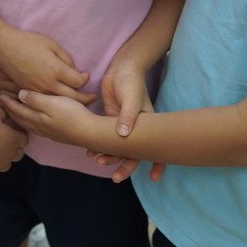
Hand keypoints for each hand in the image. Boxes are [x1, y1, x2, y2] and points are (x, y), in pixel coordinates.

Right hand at [0, 28, 94, 103]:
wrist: (4, 48)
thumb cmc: (28, 42)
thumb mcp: (51, 44)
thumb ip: (66, 58)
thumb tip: (73, 70)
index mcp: (56, 70)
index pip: (78, 81)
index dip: (85, 79)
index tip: (85, 75)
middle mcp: (48, 84)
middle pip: (72, 97)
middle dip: (85, 98)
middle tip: (92, 97)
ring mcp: (38, 90)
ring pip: (59, 103)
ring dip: (71, 103)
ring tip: (79, 103)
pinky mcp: (30, 93)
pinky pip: (46, 103)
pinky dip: (55, 104)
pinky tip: (60, 103)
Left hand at [0, 89, 98, 145]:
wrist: (90, 132)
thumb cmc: (72, 115)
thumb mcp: (52, 102)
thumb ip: (35, 99)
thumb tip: (19, 95)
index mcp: (36, 118)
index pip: (17, 110)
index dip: (8, 102)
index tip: (0, 95)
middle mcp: (39, 127)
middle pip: (21, 118)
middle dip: (11, 110)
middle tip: (4, 102)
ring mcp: (48, 132)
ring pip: (28, 123)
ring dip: (20, 116)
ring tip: (16, 109)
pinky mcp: (56, 134)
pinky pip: (36, 126)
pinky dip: (30, 120)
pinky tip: (34, 118)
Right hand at [0, 107, 27, 177]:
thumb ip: (1, 112)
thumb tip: (6, 109)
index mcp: (14, 139)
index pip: (25, 139)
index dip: (21, 135)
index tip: (16, 131)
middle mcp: (10, 155)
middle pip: (19, 154)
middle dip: (16, 148)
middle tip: (7, 142)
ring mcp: (0, 166)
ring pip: (8, 165)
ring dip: (5, 159)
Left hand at [92, 62, 158, 181]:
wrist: (121, 69)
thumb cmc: (131, 82)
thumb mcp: (131, 97)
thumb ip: (128, 115)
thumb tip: (124, 135)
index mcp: (147, 126)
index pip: (156, 148)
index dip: (158, 163)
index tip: (153, 178)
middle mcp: (137, 129)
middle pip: (134, 154)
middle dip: (126, 167)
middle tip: (116, 177)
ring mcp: (123, 126)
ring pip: (118, 149)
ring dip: (110, 158)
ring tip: (98, 161)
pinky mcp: (111, 121)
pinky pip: (106, 138)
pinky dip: (99, 146)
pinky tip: (89, 152)